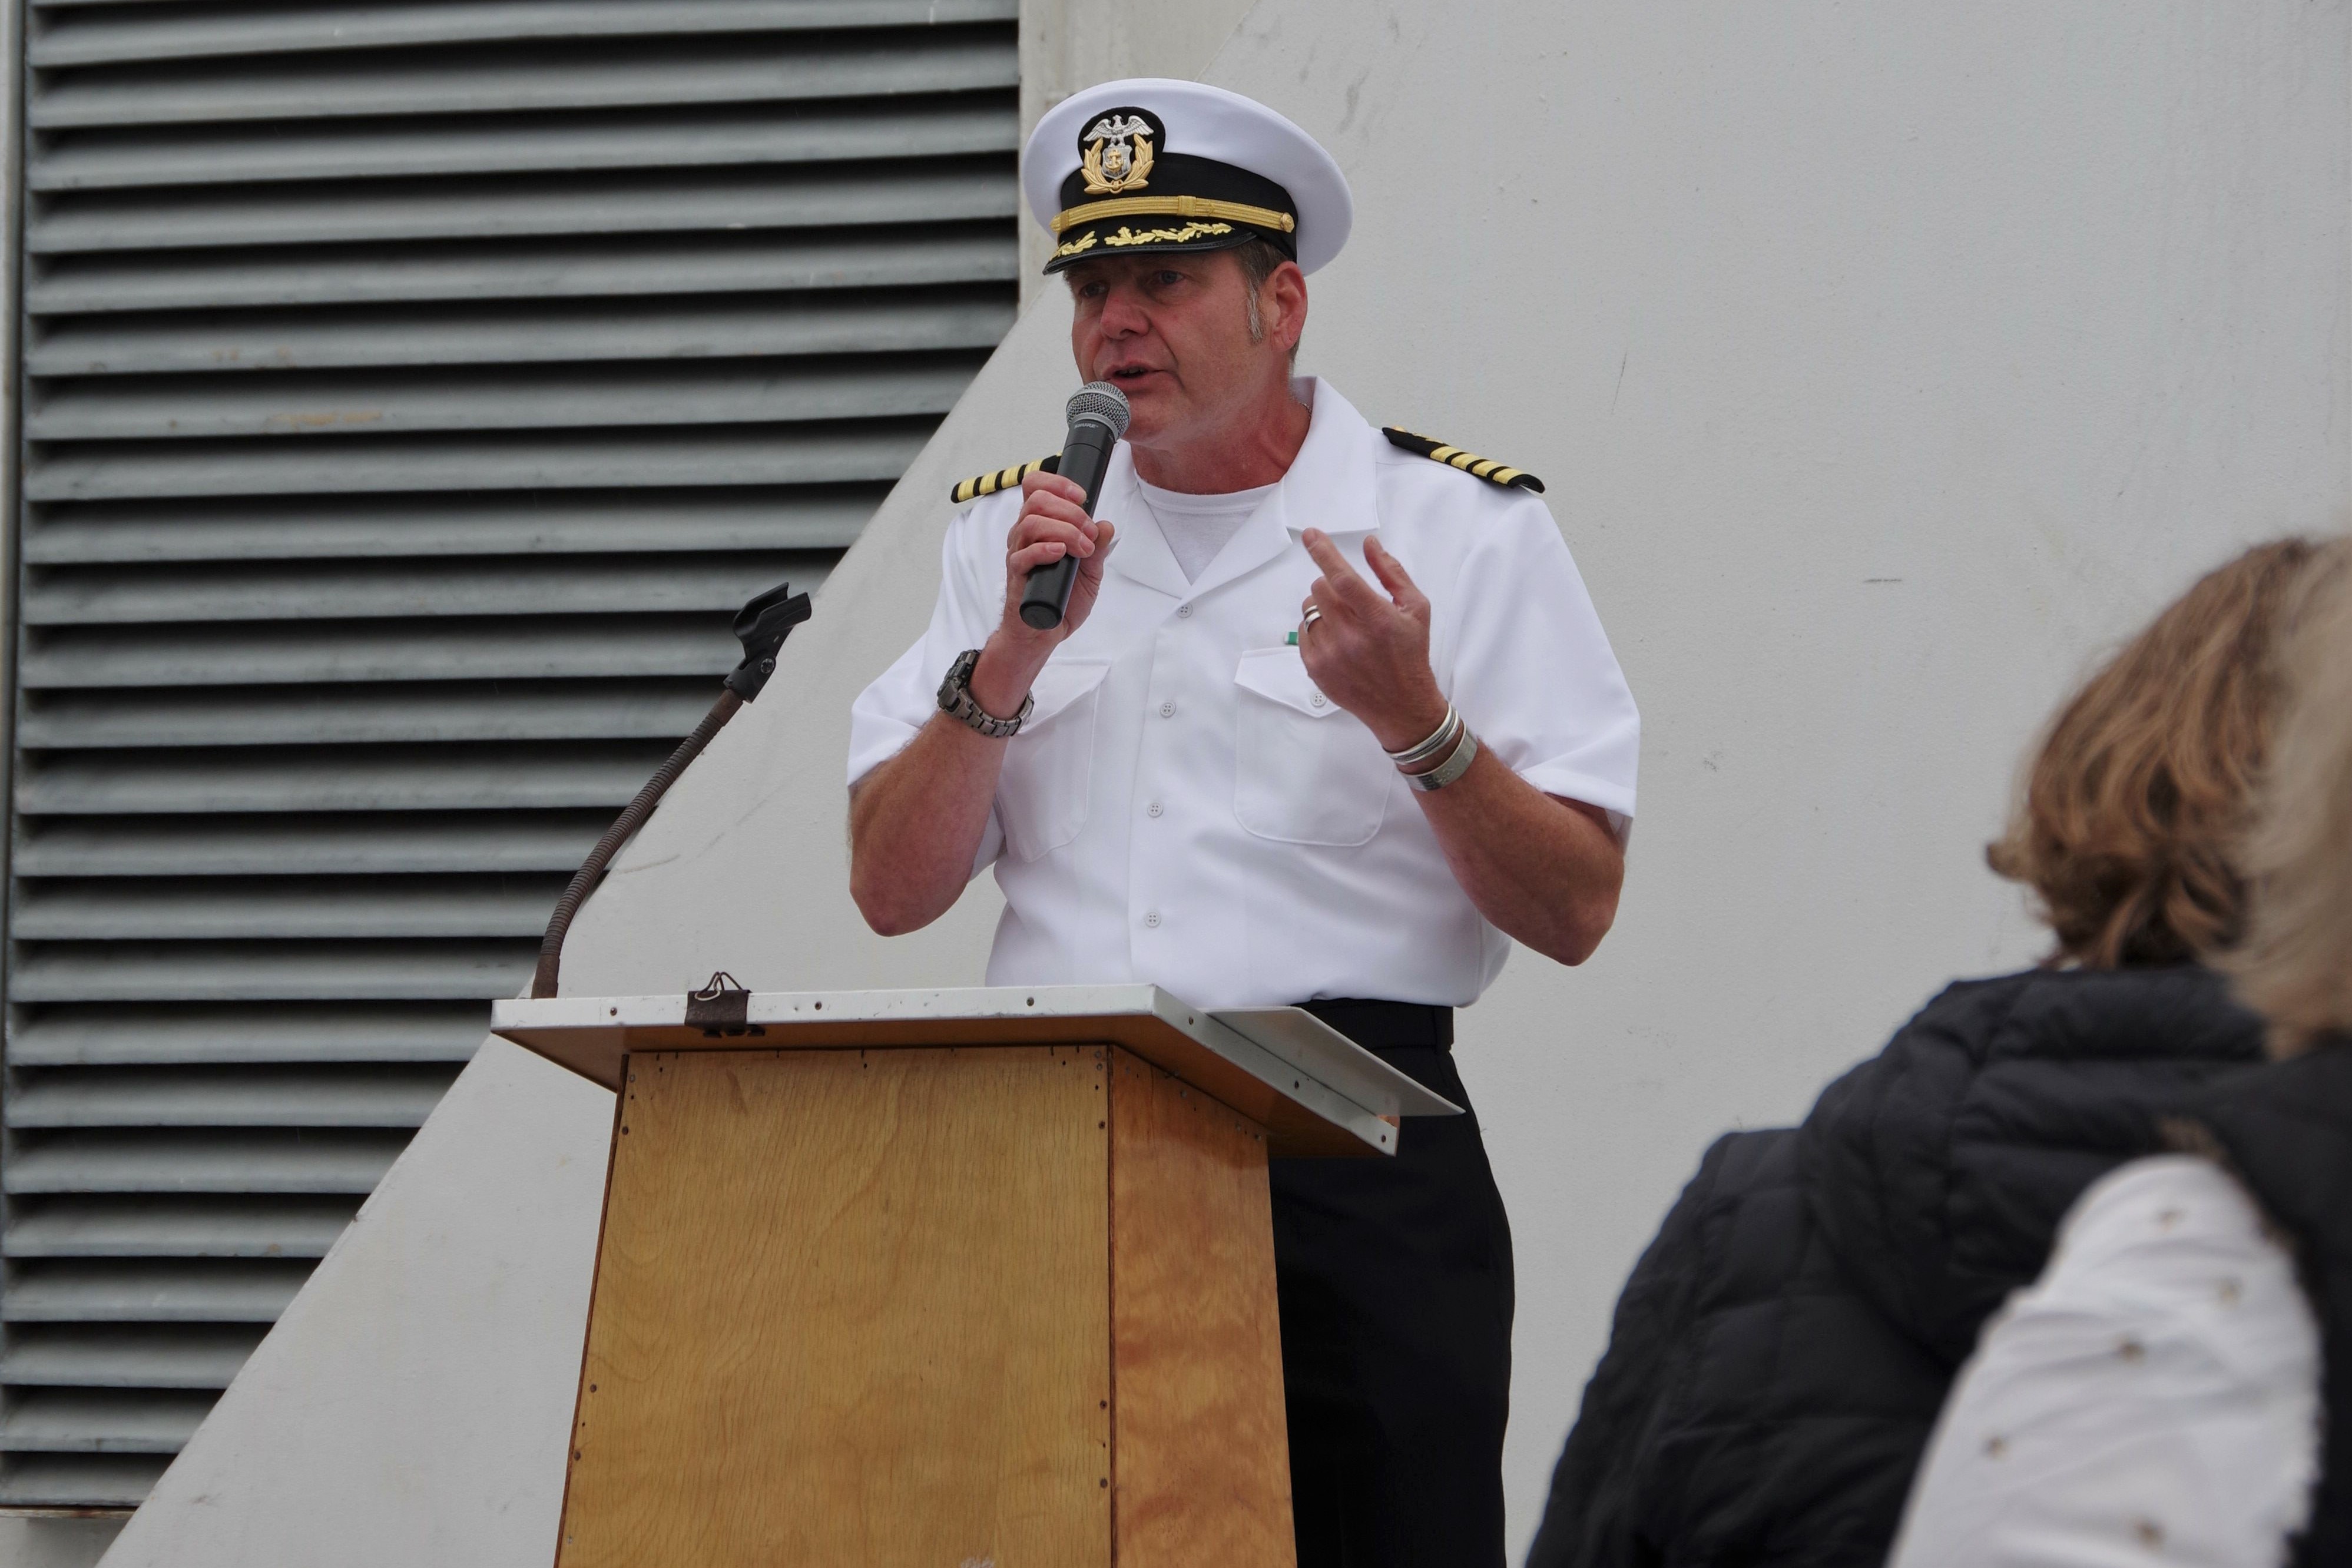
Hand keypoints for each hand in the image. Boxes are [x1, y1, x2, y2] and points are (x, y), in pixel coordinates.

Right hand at [971, 470, 1118, 715]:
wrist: (1045, 633)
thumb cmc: (1062, 600)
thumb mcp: (1090, 573)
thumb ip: (1097, 549)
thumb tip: (1105, 525)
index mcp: (1041, 527)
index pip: (1036, 487)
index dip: (1057, 483)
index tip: (1082, 497)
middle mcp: (1025, 536)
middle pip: (1036, 500)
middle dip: (1070, 511)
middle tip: (1088, 533)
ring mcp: (1019, 554)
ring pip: (1030, 523)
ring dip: (1064, 530)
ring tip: (1082, 549)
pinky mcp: (1016, 577)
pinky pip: (1022, 555)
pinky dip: (1044, 550)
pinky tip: (1061, 555)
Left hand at [1296, 529, 1449, 752]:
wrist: (1401, 706)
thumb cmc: (1411, 653)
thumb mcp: (1416, 609)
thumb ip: (1392, 573)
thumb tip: (1369, 544)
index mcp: (1378, 619)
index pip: (1343, 578)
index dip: (1324, 552)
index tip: (1310, 534)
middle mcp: (1351, 638)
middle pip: (1320, 589)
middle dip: (1332, 586)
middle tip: (1350, 601)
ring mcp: (1330, 655)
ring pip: (1309, 609)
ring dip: (1324, 608)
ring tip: (1346, 624)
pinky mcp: (1316, 669)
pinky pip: (1303, 631)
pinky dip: (1317, 629)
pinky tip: (1338, 641)